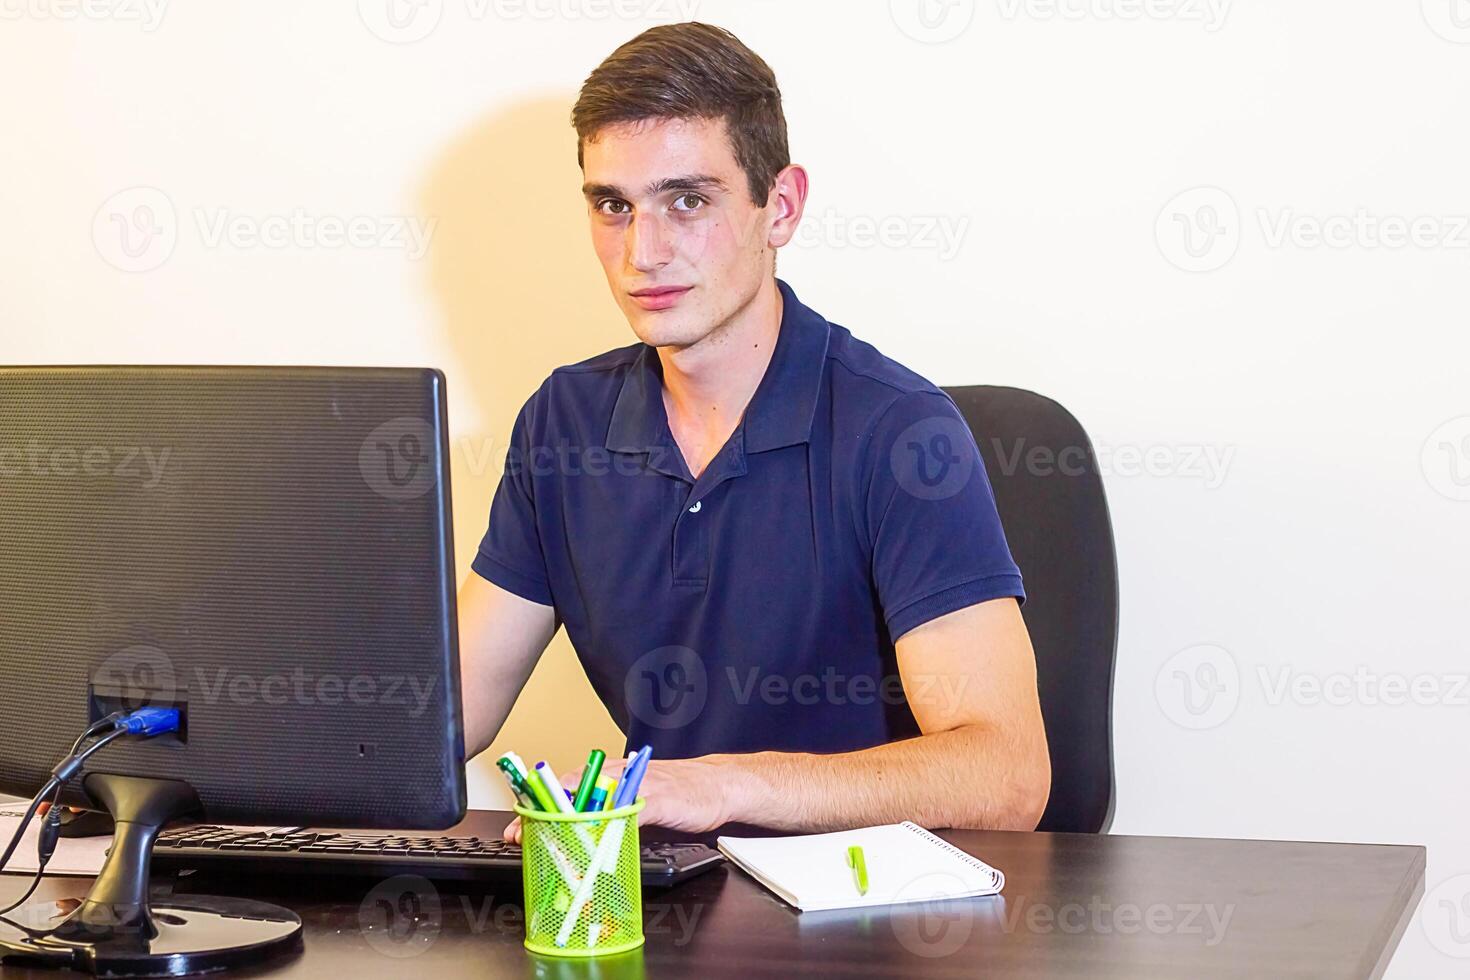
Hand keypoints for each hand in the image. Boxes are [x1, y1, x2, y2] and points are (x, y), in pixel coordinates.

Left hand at [501, 755, 753, 843]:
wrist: (718, 785)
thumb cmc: (678, 793)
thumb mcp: (634, 802)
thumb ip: (606, 815)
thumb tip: (575, 837)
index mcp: (609, 777)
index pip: (563, 789)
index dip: (536, 808)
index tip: (515, 829)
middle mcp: (617, 777)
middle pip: (569, 793)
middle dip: (542, 816)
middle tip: (521, 836)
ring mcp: (635, 787)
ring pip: (593, 802)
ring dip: (567, 824)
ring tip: (548, 843)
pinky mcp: (656, 800)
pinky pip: (625, 815)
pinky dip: (608, 830)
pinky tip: (596, 844)